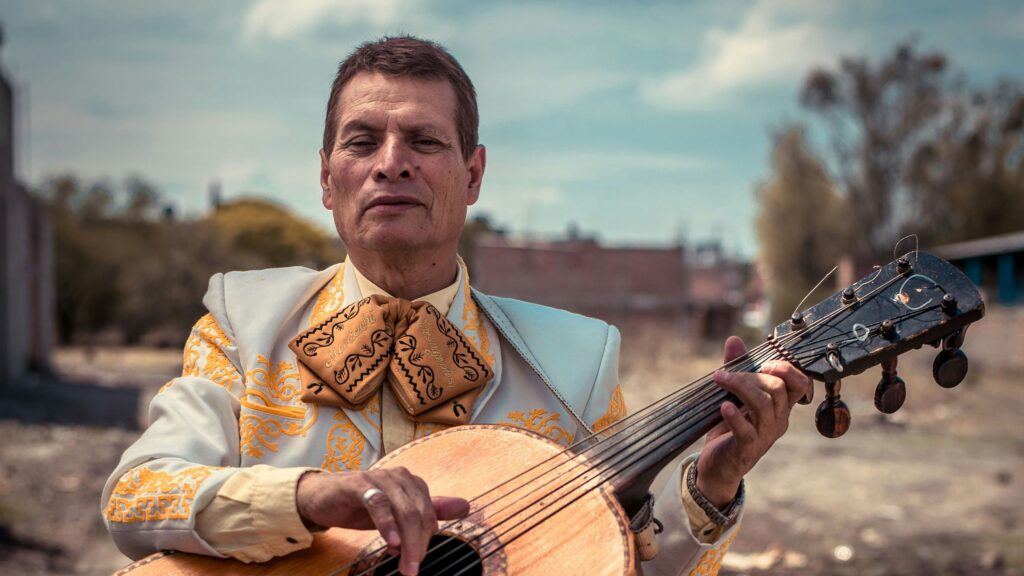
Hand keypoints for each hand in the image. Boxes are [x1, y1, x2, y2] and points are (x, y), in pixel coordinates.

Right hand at [297, 467, 468, 575]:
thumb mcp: (396, 512)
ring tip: (404, 564)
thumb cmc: (360, 505)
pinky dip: (387, 524)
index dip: (426, 540)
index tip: (416, 561)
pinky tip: (391, 542)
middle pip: (419, 513)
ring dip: (406, 541)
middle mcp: (399, 477)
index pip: (430, 514)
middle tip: (412, 569)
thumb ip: (429, 510)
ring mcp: (379, 478)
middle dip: (419, 545)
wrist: (321, 497)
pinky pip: (378, 503)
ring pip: (403, 510)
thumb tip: (464, 506)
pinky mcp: (358, 485)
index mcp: (411, 483)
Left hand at [696, 336, 811, 507]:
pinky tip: (724, 407)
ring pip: (763, 404)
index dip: (787, 369)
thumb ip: (736, 368)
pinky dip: (735, 417)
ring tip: (720, 380)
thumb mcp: (733, 395)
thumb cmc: (728, 428)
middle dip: (750, 375)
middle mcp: (778, 421)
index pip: (800, 384)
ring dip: (740, 387)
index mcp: (780, 407)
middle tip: (725, 374)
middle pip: (777, 389)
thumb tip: (734, 340)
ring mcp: (764, 436)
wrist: (717, 466)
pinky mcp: (746, 449)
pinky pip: (746, 431)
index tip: (765, 362)